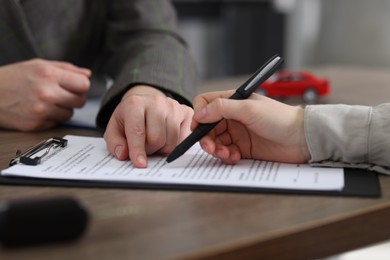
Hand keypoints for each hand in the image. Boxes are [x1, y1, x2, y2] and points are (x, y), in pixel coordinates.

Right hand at [0, 59, 90, 130]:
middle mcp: (46, 93)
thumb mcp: (38, 64)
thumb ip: (66, 68)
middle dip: (74, 98)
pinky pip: (56, 123)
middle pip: (80, 101)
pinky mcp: (35, 125)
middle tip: (61, 94)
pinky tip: (38, 110)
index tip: (74, 86)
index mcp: (49, 74)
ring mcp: (41, 111)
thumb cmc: (13, 77)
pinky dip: (51, 118)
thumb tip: (87, 74)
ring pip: (70, 114)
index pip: (84, 85)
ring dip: (62, 109)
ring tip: (47, 101)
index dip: (81, 86)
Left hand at [104, 85, 193, 167]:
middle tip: (144, 147)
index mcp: (135, 103)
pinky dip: (175, 144)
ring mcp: (173, 106)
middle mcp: (156, 101)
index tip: (140, 164)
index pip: (137, 131)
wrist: (146, 105)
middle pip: (157, 139)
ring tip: (154, 141)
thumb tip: (123, 153)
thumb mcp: (115, 129)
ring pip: (171, 141)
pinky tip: (167, 137)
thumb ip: (115, 143)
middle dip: (149, 150)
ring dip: (162, 149)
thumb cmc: (130, 120)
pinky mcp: (186, 112)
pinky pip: (184, 139)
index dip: (138, 150)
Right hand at [192, 90, 310, 163]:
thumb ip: (222, 108)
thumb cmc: (280, 118)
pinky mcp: (243, 148)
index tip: (198, 127)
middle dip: (206, 138)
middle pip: (207, 126)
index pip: (206, 104)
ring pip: (215, 141)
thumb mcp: (249, 109)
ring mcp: (237, 133)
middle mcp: (233, 117)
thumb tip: (200, 113)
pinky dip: (227, 156)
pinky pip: (226, 153)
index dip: (199, 115)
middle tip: (211, 147)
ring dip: (216, 149)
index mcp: (233, 102)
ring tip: (226, 154)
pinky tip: (234, 157)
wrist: (302, 139)